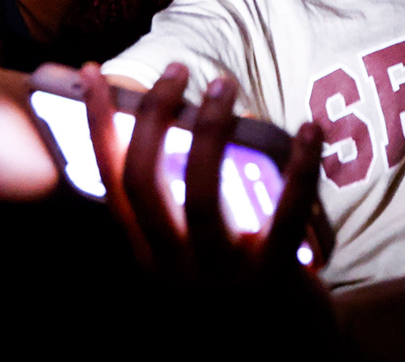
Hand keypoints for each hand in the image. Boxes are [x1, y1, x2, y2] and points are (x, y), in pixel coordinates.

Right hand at [80, 62, 334, 335]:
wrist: (292, 351)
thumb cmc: (240, 282)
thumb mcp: (194, 249)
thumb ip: (179, 200)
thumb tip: (183, 120)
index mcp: (149, 254)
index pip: (111, 182)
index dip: (99, 125)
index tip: (94, 73)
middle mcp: (174, 267)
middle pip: (146, 181)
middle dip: (156, 117)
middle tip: (179, 70)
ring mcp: (221, 276)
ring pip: (203, 194)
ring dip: (212, 130)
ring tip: (224, 86)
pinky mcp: (273, 280)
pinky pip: (286, 215)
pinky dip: (300, 168)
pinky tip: (311, 129)